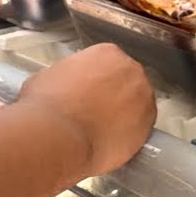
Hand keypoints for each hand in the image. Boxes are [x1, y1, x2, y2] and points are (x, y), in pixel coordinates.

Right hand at [15, 44, 155, 177]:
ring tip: (103, 131)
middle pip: (127, 81)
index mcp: (107, 54)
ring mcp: (144, 97)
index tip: (89, 93)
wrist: (59, 136)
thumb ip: (67, 77)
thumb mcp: (48, 78)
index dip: (98, 81)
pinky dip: (129, 135)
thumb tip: (65, 88)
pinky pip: (141, 128)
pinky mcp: (148, 125)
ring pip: (137, 105)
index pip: (108, 63)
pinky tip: (111, 143)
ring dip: (125, 115)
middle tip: (96, 112)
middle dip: (115, 96)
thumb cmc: (47, 105)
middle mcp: (131, 70)